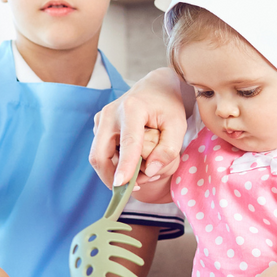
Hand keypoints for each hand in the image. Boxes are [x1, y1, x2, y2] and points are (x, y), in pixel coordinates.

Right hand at [90, 67, 187, 188]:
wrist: (155, 87)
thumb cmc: (168, 106)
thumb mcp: (178, 125)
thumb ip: (168, 149)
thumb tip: (150, 171)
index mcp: (132, 109)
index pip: (128, 143)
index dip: (124, 166)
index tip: (121, 185)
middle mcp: (110, 113)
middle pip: (100, 154)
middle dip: (111, 178)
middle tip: (131, 190)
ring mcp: (101, 119)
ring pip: (98, 156)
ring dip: (113, 172)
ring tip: (137, 176)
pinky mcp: (99, 125)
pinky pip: (101, 151)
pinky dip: (113, 164)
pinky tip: (131, 164)